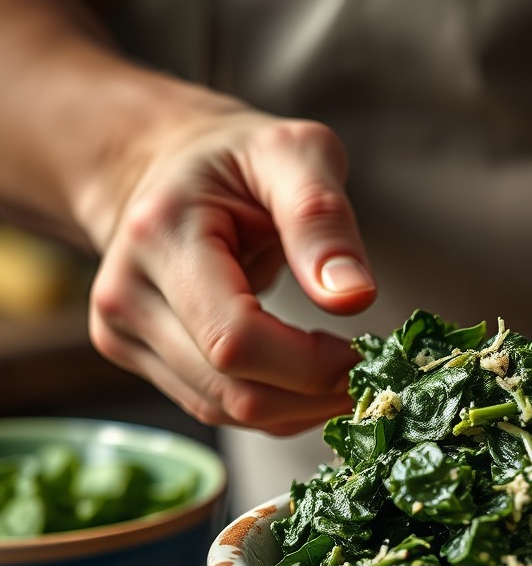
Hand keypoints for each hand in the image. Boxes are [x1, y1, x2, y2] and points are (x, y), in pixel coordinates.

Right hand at [87, 104, 374, 434]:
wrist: (165, 166)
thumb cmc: (235, 157)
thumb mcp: (293, 153)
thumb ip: (322, 218)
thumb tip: (354, 298)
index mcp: (160, 236)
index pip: (236, 339)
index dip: (311, 366)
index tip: (367, 354)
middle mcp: (127, 296)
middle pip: (233, 389)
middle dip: (315, 396)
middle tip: (372, 377)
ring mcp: (125, 334)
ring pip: (226, 412)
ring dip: (300, 410)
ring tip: (348, 379)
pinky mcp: (139, 359)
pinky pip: (217, 408)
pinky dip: (276, 408)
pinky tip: (311, 384)